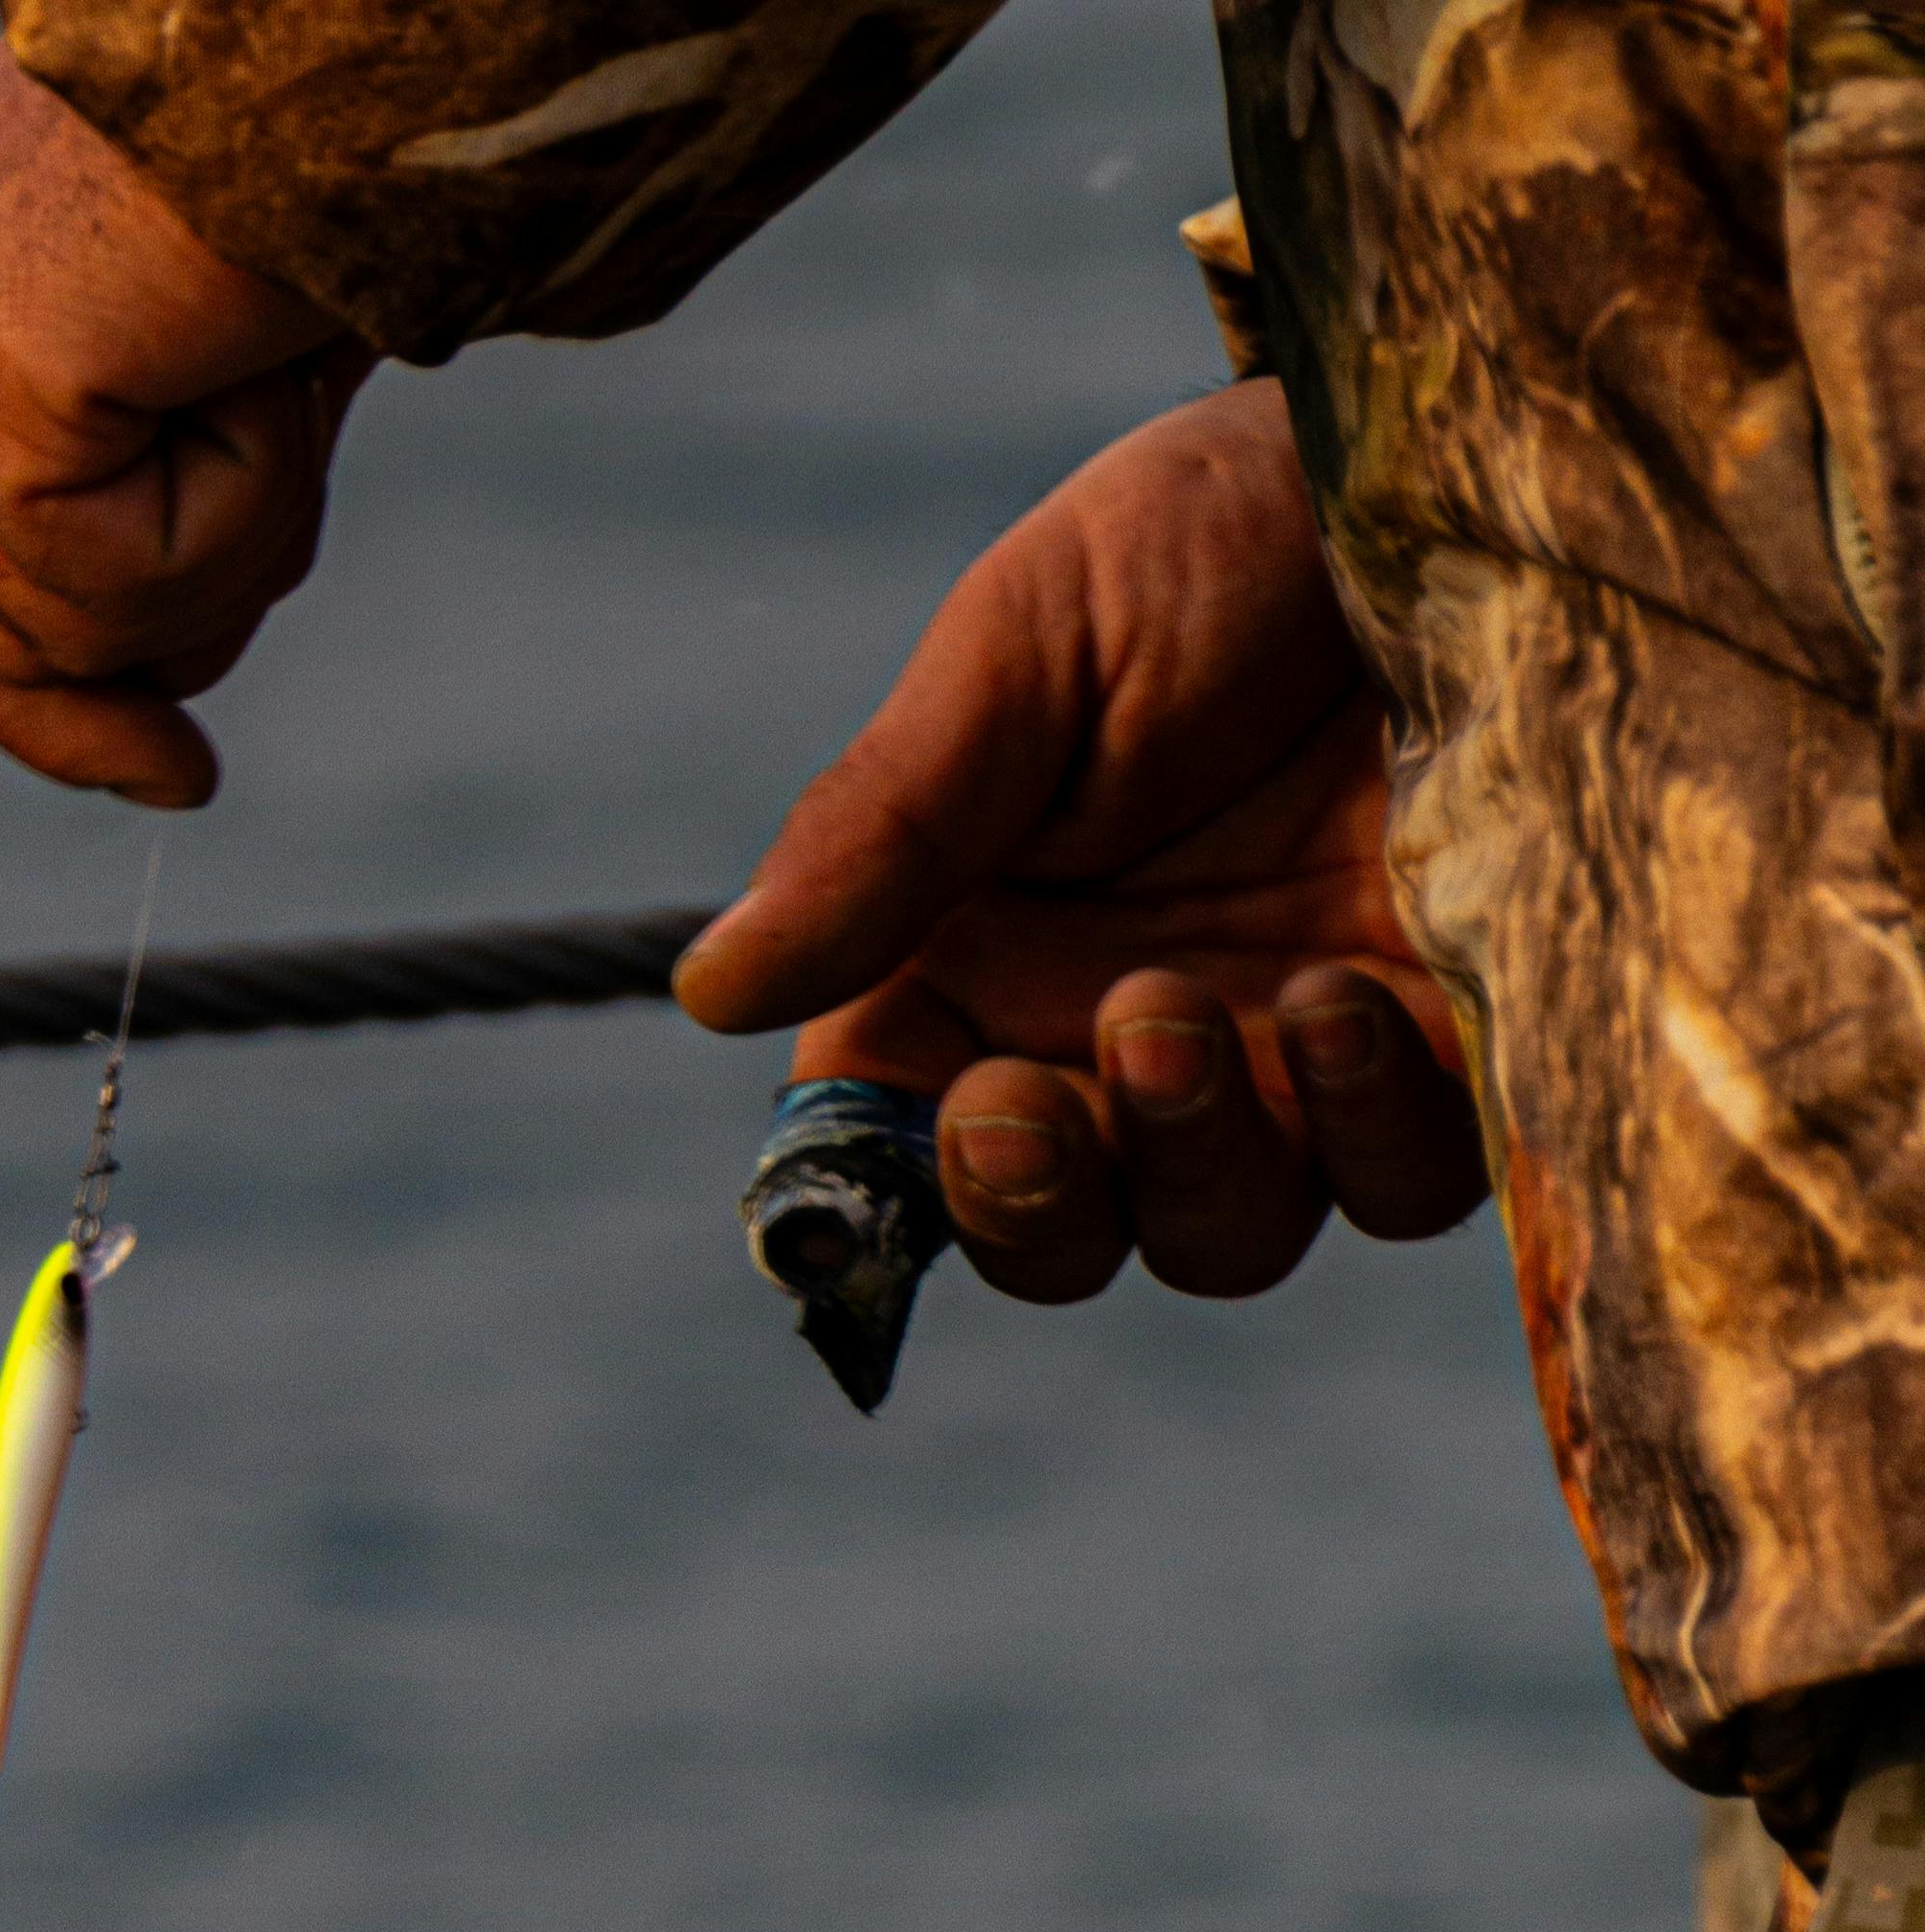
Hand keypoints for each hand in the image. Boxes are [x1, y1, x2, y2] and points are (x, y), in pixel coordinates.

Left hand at [0, 41, 373, 806]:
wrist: (385, 14)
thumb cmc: (343, 154)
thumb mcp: (226, 358)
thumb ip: (152, 499)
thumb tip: (152, 705)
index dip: (8, 693)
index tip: (150, 774)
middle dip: (103, 686)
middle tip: (187, 770)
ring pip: (54, 620)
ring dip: (222, 561)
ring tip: (288, 402)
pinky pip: (105, 586)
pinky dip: (232, 527)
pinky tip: (274, 384)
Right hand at [675, 383, 1485, 1300]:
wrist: (1475, 437)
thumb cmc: (1230, 525)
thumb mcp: (1028, 647)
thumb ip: (882, 830)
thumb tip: (713, 993)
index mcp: (990, 964)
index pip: (907, 1150)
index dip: (904, 1190)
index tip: (945, 1119)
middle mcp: (1132, 1041)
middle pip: (1066, 1238)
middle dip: (1045, 1201)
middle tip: (1035, 1094)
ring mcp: (1298, 1061)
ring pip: (1227, 1236)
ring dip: (1194, 1162)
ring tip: (1190, 1008)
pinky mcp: (1459, 1049)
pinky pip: (1406, 1180)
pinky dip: (1363, 1127)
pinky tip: (1346, 997)